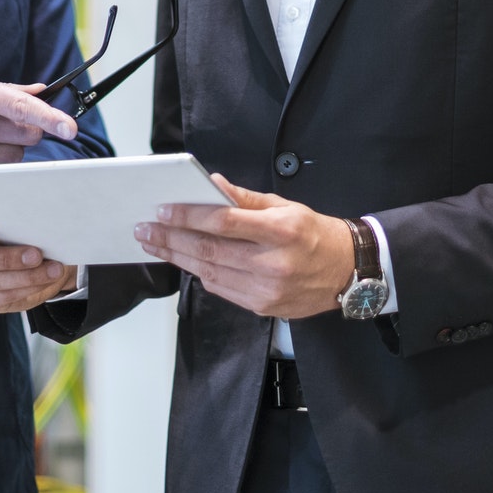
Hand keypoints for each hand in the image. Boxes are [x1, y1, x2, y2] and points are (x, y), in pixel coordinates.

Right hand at [0, 219, 76, 313]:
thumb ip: (2, 211)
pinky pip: (2, 297)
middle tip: (36, 254)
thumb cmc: (9, 223)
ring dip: (26, 276)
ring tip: (51, 268)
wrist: (23, 249)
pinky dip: (28, 287)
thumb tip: (24, 206)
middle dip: (8, 259)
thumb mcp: (4, 212)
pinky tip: (46, 279)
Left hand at [134, 174, 355, 319]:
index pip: (225, 222)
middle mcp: (273, 263)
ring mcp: (267, 290)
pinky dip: (199, 273)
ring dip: (177, 257)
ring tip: (155, 243)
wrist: (347, 271)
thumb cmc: (314, 233)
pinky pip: (221, 289)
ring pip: (210, 273)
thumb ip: (245, 198)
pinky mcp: (262, 308)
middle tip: (145, 229)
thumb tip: (210, 184)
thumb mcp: (285, 206)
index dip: (189, 216)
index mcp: (281, 231)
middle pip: (210, 251)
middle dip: (171, 238)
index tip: (163, 209)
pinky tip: (184, 260)